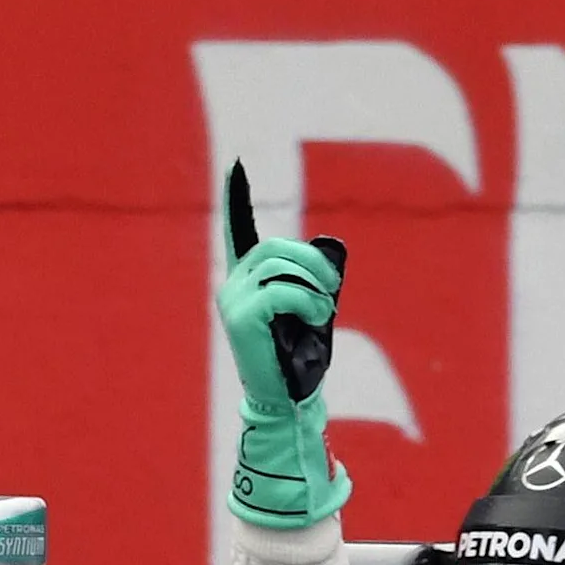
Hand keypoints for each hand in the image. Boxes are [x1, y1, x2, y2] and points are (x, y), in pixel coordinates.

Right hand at [220, 163, 352, 528]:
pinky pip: (282, 289)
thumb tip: (327, 250)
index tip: (236, 165)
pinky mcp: (241, 316)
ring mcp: (232, 301)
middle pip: (275, 248)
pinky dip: (308, 299)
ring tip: (324, 308)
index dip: (236, 199)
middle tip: (332, 286)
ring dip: (314, 283)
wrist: (287, 399)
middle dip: (311, 261)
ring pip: (280, 266)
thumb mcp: (311, 308)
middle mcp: (231, 287)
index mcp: (245, 282)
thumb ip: (314, 277)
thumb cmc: (301, 358)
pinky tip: (317, 315)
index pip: (237, 232)